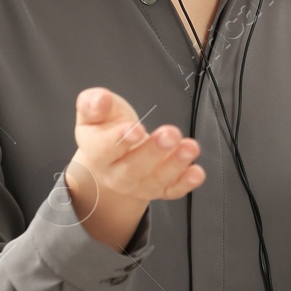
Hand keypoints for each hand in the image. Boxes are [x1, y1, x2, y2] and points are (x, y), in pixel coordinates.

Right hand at [63, 87, 205, 249]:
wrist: (116, 152)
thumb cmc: (107, 126)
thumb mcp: (95, 111)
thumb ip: (93, 103)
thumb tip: (99, 99)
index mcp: (96, 152)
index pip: (104, 150)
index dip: (120, 139)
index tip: (137, 129)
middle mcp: (116, 174)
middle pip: (133, 168)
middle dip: (153, 151)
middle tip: (170, 134)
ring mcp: (139, 185)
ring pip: (156, 180)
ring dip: (175, 164)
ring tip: (190, 147)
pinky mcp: (159, 189)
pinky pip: (172, 190)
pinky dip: (186, 183)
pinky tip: (197, 172)